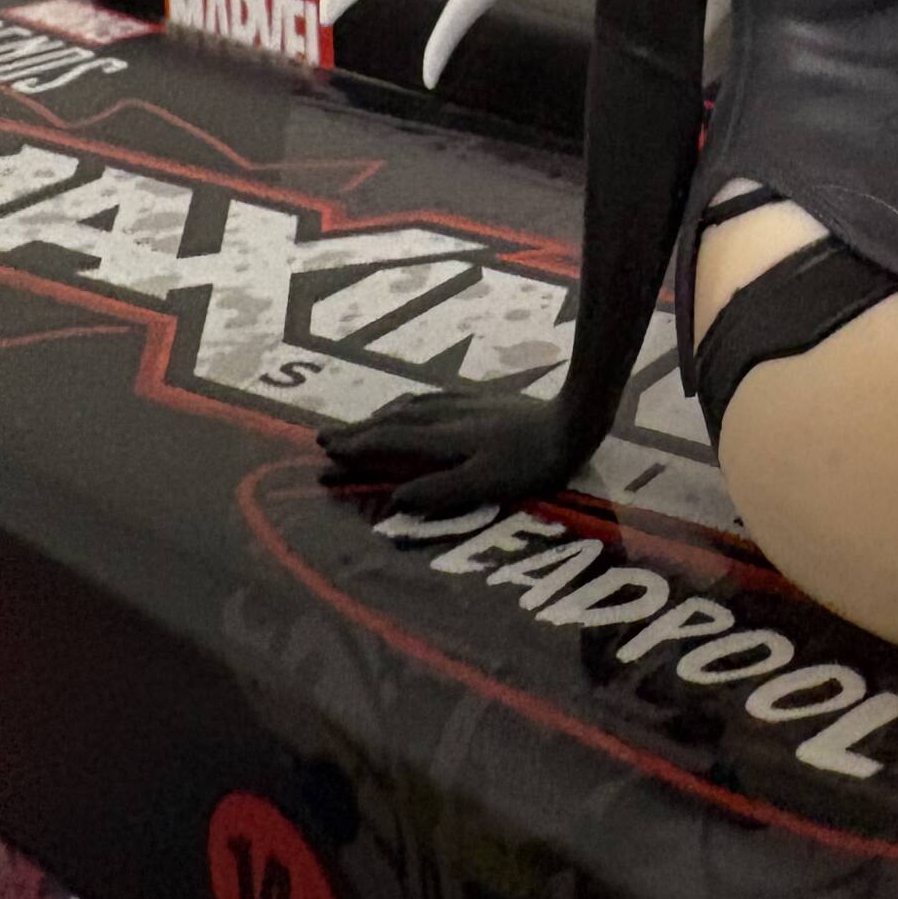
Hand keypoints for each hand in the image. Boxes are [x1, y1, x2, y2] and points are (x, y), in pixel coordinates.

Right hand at [317, 388, 591, 518]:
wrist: (574, 419)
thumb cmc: (532, 462)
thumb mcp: (486, 484)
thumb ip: (439, 491)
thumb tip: (392, 500)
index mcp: (444, 438)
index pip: (388, 442)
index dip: (356, 449)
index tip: (324, 454)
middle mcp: (448, 415)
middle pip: (393, 420)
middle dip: (358, 430)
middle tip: (324, 437)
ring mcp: (466, 404)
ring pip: (411, 406)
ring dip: (380, 416)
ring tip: (360, 425)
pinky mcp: (484, 399)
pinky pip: (432, 398)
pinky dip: (409, 405)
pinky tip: (414, 406)